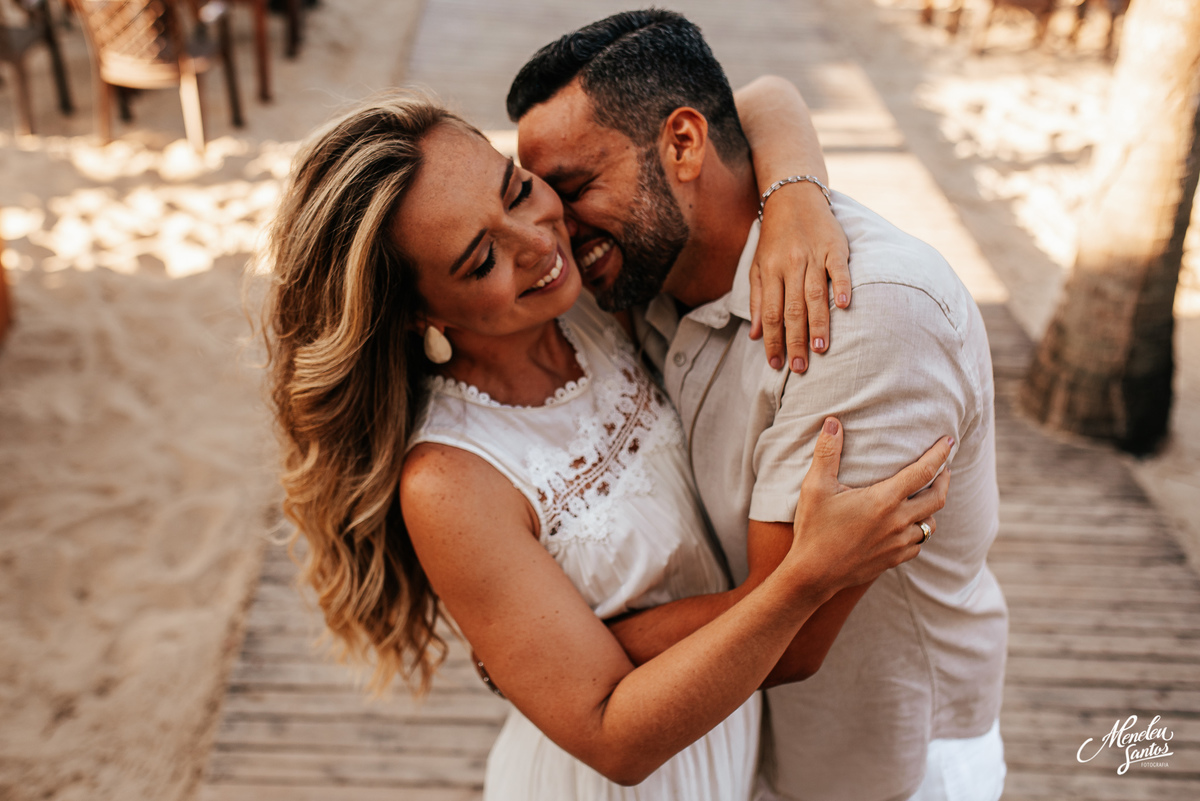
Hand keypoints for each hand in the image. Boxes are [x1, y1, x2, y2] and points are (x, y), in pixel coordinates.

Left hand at [748, 184, 850, 373]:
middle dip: (795, 340)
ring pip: (814, 293)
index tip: (776, 364)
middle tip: (800, 366)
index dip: (772, 340)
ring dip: (818, 322)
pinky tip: (845, 305)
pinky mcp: (834, 246)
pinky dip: (841, 285)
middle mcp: (790, 265)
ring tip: (821, 348)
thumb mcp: (758, 267)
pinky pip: (838, 268)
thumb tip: (755, 335)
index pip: (771, 313)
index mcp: (770, 272)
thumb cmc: (774, 238)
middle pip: (792, 308)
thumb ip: (758, 301)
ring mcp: (812, 255)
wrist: (793, 197)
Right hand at [787, 417, 951, 593]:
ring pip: (930, 523)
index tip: (949, 441)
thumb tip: (832, 421)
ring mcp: (898, 544)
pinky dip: (919, 532)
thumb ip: (827, 452)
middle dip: (945, 479)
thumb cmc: (814, 528)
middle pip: (937, 497)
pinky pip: (917, 544)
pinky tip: (909, 527)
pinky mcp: (893, 560)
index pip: (924, 471)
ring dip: (931, 508)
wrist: (813, 574)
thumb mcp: (815, 487)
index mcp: (884, 500)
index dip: (940, 454)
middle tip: (944, 467)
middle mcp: (898, 522)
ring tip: (926, 497)